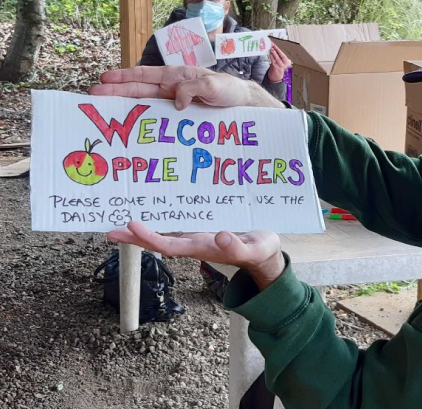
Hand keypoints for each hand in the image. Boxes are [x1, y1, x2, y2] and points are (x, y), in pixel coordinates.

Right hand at [89, 65, 283, 109]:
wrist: (244, 105)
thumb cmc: (230, 90)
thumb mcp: (213, 85)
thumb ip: (192, 88)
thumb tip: (175, 101)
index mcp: (177, 76)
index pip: (145, 75)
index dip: (124, 77)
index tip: (104, 78)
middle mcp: (172, 88)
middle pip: (139, 90)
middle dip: (116, 92)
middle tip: (93, 96)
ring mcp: (174, 103)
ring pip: (144, 104)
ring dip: (125, 107)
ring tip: (105, 112)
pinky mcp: (180, 117)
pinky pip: (158, 117)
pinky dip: (144, 121)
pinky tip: (131, 128)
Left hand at [107, 222, 284, 289]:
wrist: (263, 255)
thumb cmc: (259, 252)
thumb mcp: (254, 249)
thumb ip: (238, 246)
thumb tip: (220, 236)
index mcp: (203, 247)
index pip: (170, 245)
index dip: (149, 237)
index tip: (132, 226)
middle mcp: (194, 244)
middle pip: (159, 241)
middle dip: (135, 237)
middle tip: (110, 230)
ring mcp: (196, 238)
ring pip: (165, 234)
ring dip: (143, 231)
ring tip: (121, 223)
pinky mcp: (201, 232)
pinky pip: (176, 226)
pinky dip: (160, 221)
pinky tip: (152, 214)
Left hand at [267, 44, 291, 82]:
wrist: (276, 78)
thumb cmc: (277, 69)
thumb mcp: (280, 62)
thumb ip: (278, 57)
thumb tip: (273, 48)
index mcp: (287, 62)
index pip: (283, 54)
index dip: (279, 49)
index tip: (275, 45)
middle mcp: (285, 64)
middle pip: (282, 55)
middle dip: (277, 49)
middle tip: (273, 45)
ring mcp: (281, 66)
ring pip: (278, 58)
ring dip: (274, 53)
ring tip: (271, 49)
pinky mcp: (276, 68)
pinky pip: (274, 61)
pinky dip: (271, 57)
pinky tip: (270, 54)